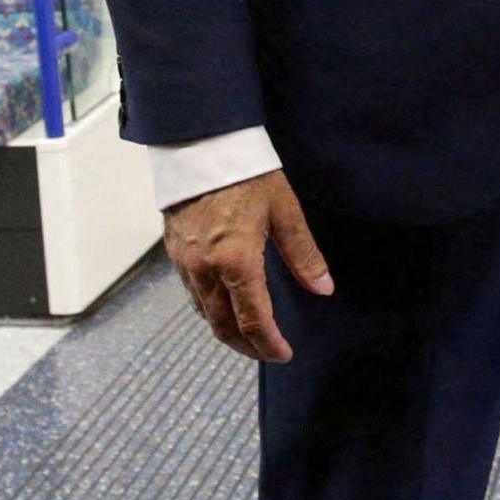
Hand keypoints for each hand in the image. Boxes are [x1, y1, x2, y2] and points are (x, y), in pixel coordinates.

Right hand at [162, 169, 332, 362]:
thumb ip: (303, 254)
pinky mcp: (175, 253)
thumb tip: (324, 288)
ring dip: (227, 331)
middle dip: (247, 346)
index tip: (284, 354)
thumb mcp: (284, 210)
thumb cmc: (246, 172)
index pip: (253, 320)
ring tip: (249, 336)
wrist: (200, 145)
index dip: (269, 344)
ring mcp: (186, 263)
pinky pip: (192, 295)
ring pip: (205, 314)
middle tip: (268, 353)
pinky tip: (225, 307)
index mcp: (237, 260)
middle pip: (224, 326)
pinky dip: (210, 310)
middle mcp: (206, 269)